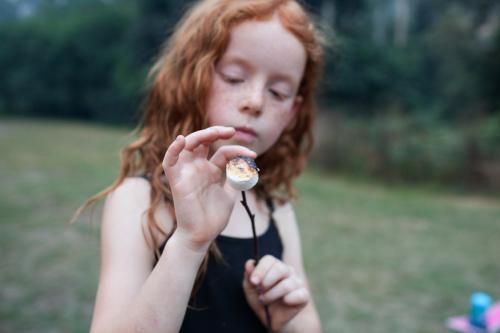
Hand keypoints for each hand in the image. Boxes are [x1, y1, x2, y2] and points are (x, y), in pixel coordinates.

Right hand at [162, 126, 255, 251]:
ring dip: (199, 135)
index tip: (253, 156)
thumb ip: (235, 178)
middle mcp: (198, 168)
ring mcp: (187, 173)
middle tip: (231, 130)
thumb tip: (245, 164)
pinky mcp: (177, 182)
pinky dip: (172, 150)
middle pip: (203, 141)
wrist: (201, 236)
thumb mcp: (230, 195)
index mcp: (211, 170)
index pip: (223, 152)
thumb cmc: (213, 218)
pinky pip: (169, 162)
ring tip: (215, 132)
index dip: (238, 150)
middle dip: (216, 132)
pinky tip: (181, 141)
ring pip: (187, 145)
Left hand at [242, 256, 309, 331]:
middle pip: (280, 269)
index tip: (253, 282)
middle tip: (260, 292)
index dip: (260, 270)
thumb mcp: (250, 289)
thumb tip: (249, 263)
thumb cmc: (261, 300)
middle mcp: (287, 271)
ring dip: (272, 295)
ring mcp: (297, 282)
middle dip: (267, 282)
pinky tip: (284, 302)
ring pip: (287, 285)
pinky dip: (289, 299)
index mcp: (274, 266)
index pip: (269, 259)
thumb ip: (249, 276)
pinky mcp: (304, 295)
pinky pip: (300, 294)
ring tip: (265, 301)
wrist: (270, 319)